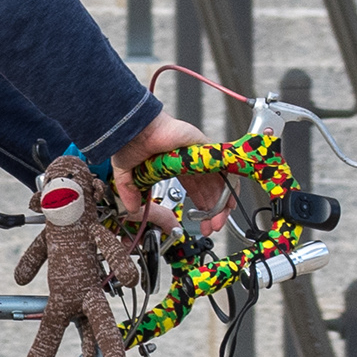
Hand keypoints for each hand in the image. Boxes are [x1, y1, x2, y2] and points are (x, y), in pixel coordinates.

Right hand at [114, 112, 226, 228]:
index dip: (200, 207)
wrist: (135, 129)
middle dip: (212, 211)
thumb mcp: (128, 175)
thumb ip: (130, 193)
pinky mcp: (204, 149)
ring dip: (221, 204)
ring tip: (218, 221)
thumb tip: (132, 208)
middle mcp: (189, 162)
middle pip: (209, 189)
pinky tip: (228, 203)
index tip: (201, 223)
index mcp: (175, 166)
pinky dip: (229, 186)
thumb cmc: (130, 143)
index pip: (195, 190)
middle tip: (211, 227)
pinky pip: (223, 169)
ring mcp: (199, 155)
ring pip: (218, 182)